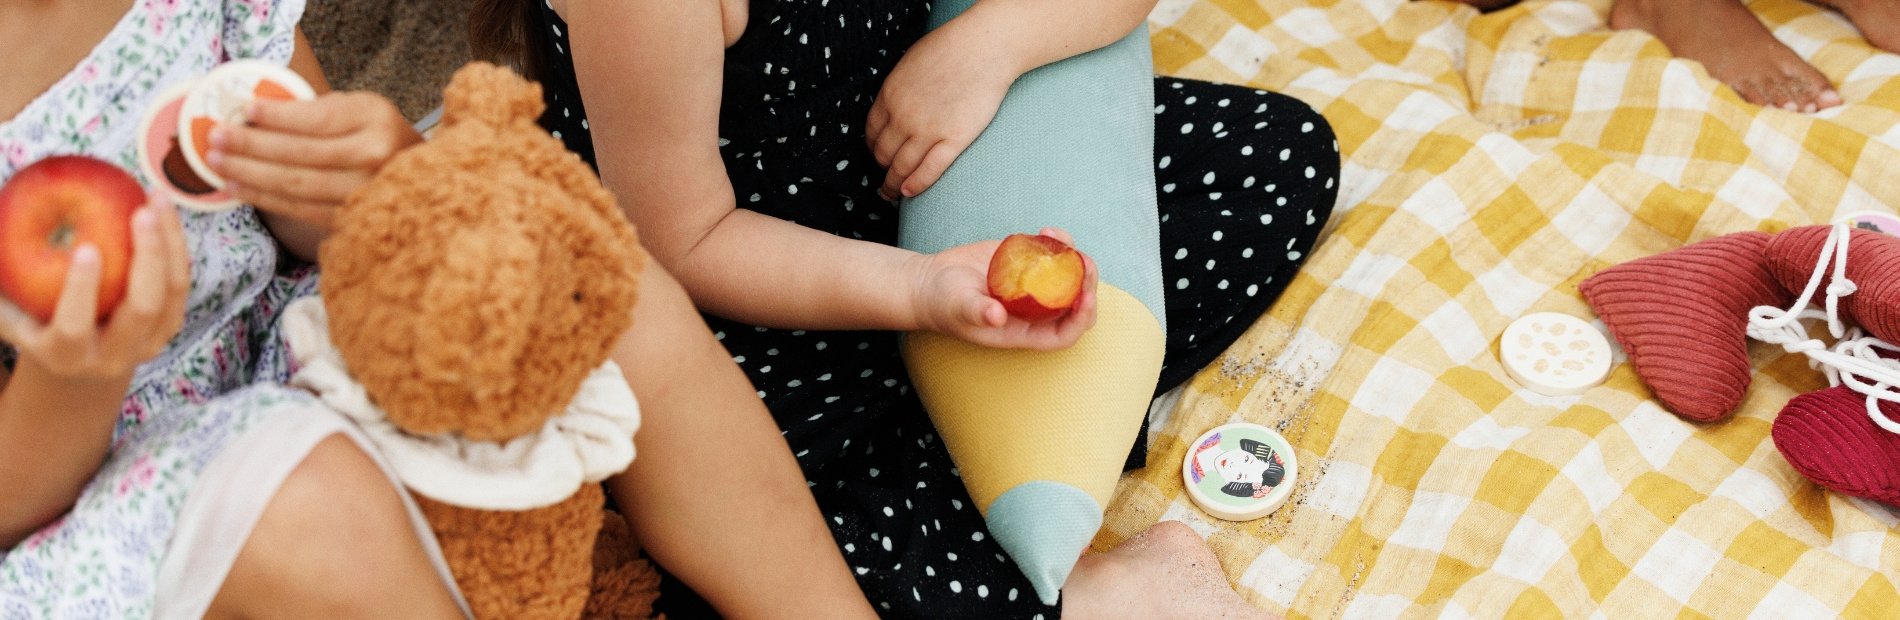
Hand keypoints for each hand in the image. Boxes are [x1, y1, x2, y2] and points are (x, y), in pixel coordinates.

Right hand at [0, 196, 189, 382]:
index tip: (85, 249)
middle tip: (140, 213)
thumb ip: (2, 288)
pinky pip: (180, 283)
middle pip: (142, 308)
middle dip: (146, 258)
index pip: (74, 326)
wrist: (78, 365)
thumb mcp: (10, 313)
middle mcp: (112, 356)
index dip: (80, 289)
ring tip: (156, 200)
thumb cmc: (34, 324)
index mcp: (65, 354)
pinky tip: (163, 208)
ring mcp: (148, 344)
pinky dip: (176, 244)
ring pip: (171, 292)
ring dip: (169, 243)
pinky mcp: (170, 327)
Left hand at [206, 91, 421, 229]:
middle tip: (215, 137)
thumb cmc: (376, 136)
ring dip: (249, 173)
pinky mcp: (353, 219)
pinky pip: (299, 208)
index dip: (278, 116)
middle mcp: (376, 157)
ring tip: (216, 162)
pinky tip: (238, 186)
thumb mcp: (358, 108)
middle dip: (251, 146)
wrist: (421, 178)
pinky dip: (264, 197)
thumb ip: (316, 110)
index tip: (245, 110)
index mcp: (376, 120)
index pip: (317, 119)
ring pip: (296, 184)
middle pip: (301, 154)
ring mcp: (366, 193)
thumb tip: (252, 114)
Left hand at [866, 26, 1020, 201]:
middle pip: (883, 153)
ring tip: (892, 194)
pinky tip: (909, 193)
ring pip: (901, 167)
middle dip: (882, 169)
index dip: (873, 149)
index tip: (878, 156)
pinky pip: (929, 170)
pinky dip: (916, 185)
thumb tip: (894, 105)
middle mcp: (903, 116)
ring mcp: (928, 130)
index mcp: (890, 95)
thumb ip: (898, 88)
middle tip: (885, 179)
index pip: (872, 133)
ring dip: (893, 185)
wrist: (984, 47)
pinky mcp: (954, 139)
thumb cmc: (951, 48)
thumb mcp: (909, 64)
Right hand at [909, 227, 1097, 350]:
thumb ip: (977, 312)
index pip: (1063, 334)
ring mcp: (1034, 286)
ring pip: (1070, 277)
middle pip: (1076, 305)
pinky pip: (1053, 254)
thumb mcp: (958, 308)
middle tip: (1084, 262)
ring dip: (1075, 259)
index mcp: (1025, 332)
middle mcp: (1035, 312)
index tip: (1085, 297)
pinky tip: (1046, 229)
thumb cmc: (944, 304)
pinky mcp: (1028, 263)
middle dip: (1088, 285)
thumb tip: (997, 316)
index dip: (1079, 318)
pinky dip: (1057, 241)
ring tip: (1060, 237)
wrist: (933, 281)